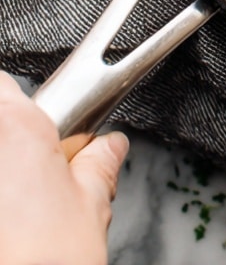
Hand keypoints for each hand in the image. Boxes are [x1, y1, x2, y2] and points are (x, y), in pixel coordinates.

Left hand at [0, 71, 127, 264]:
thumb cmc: (49, 261)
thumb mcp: (91, 205)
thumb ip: (98, 164)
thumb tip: (109, 147)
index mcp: (14, 128)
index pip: (4, 84)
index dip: (22, 102)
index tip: (43, 124)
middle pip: (1, 127)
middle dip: (17, 147)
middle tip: (39, 175)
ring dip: (10, 177)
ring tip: (22, 210)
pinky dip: (4, 201)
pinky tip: (13, 225)